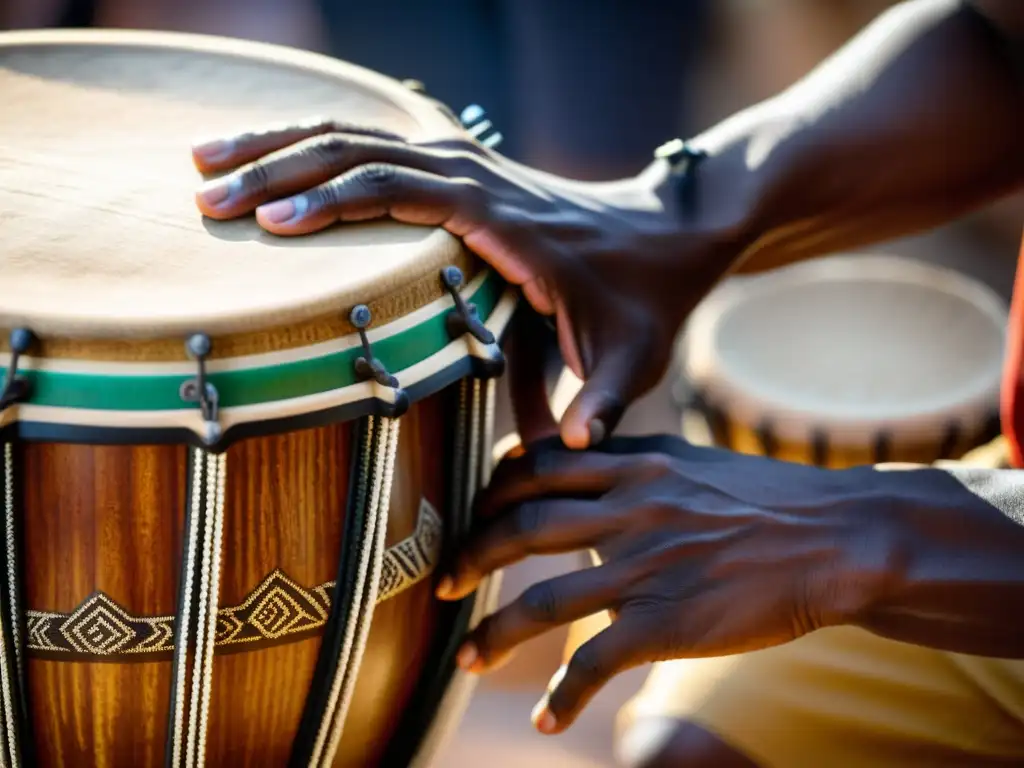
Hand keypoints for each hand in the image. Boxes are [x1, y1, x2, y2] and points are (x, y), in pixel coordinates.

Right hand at [191, 117, 737, 446]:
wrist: (672, 232)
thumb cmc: (648, 300)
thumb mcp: (634, 358)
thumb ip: (603, 403)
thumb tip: (564, 454)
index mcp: (508, 221)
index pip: (404, 193)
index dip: (334, 203)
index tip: (268, 226)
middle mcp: (481, 178)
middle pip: (362, 152)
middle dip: (278, 170)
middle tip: (205, 199)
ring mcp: (471, 162)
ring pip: (361, 133)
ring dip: (282, 143)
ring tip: (207, 157)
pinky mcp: (465, 166)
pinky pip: (380, 139)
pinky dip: (320, 140)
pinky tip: (273, 151)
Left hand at [435, 435, 893, 733]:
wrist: (839, 537)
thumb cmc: (771, 501)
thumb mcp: (695, 463)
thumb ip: (637, 461)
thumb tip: (594, 459)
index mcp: (634, 467)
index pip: (536, 468)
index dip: (491, 490)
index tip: (473, 513)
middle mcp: (629, 510)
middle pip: (521, 528)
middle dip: (471, 556)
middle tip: (445, 584)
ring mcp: (645, 567)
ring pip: (541, 602)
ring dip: (493, 634)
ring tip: (465, 660)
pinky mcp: (668, 622)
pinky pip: (594, 663)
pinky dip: (562, 694)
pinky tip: (547, 716)